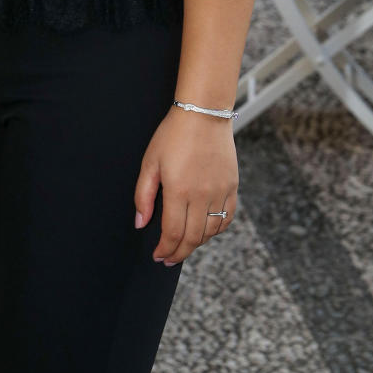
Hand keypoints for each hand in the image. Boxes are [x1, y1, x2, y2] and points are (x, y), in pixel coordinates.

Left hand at [133, 107, 237, 265]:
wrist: (204, 114)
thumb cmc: (173, 135)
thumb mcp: (150, 162)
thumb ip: (144, 196)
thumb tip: (140, 223)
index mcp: (179, 190)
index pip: (173, 233)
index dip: (165, 249)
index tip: (158, 256)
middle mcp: (202, 195)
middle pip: (193, 238)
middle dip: (179, 253)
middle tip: (168, 259)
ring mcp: (220, 191)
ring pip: (211, 231)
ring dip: (197, 243)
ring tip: (184, 245)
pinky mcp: (232, 186)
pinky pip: (227, 217)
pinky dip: (216, 229)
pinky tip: (205, 230)